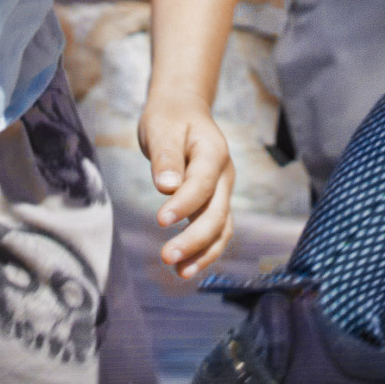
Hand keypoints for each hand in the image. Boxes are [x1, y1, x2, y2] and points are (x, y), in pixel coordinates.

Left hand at [138, 93, 234, 279]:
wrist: (184, 111)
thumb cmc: (170, 118)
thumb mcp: (161, 128)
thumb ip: (165, 156)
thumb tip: (166, 186)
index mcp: (213, 152)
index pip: (202, 182)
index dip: (184, 203)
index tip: (160, 220)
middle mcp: (224, 175)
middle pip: (216, 212)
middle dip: (194, 238)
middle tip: (166, 257)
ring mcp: (223, 191)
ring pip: (221, 228)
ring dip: (202, 252)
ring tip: (178, 271)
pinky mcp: (214, 203)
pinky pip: (216, 232)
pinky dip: (204, 251)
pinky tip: (184, 267)